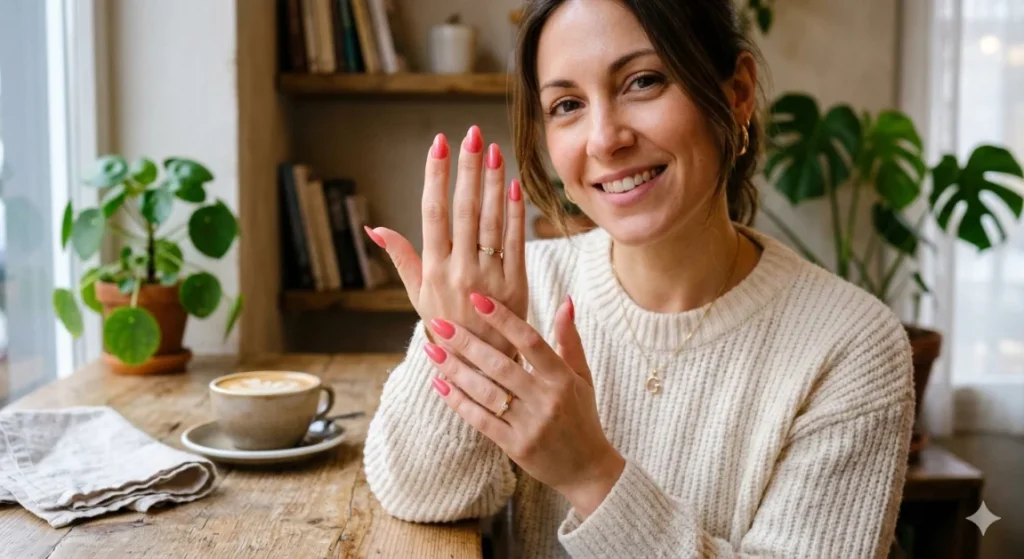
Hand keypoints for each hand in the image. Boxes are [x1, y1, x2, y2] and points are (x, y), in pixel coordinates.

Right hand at [365, 126, 527, 357]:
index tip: (440, 144)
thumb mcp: (417, 296)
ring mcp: (490, 278)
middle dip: (468, 169)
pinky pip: (516, 242)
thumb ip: (401, 257)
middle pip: (464, 210)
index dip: (436, 176)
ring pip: (491, 221)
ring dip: (494, 182)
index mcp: (433, 270)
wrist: (480, 368)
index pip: (432, 213)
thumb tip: (374, 229)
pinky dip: (516, 212)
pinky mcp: (516, 285)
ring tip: (495, 150)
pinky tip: (515, 185)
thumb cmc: (445, 327)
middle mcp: (459, 271)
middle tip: (472, 134)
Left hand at [422, 292, 625, 517]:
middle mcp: (547, 400)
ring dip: (455, 370)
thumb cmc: (582, 416)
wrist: (587, 469)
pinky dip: (458, 401)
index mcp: (563, 378)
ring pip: (485, 392)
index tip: (479, 299)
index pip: (530, 341)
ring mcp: (530, 425)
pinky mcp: (515, 446)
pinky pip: (481, 420)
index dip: (504, 319)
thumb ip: (570, 339)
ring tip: (432, 350)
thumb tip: (566, 300)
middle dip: (467, 342)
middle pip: (501, 365)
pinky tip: (439, 384)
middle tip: (440, 322)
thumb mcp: (582, 376)